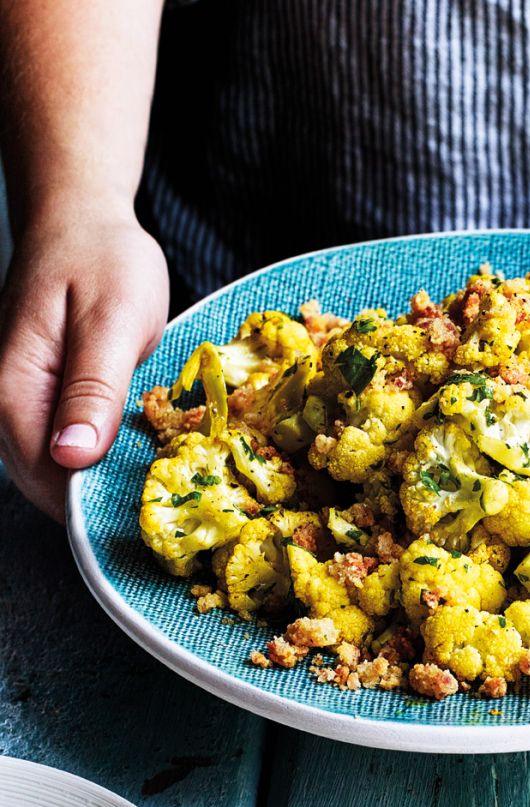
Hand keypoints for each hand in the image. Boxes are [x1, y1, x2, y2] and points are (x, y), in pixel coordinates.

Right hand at [0, 205, 168, 520]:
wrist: (82, 217)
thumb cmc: (102, 260)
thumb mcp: (111, 322)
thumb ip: (92, 389)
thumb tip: (72, 456)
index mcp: (14, 385)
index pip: (43, 473)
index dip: (91, 502)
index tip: (145, 512)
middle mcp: (7, 397)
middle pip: (45, 477)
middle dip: (99, 497)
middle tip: (159, 504)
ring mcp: (22, 396)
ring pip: (54, 464)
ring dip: (100, 478)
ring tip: (153, 482)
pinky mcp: (43, 392)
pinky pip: (66, 441)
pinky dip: (100, 453)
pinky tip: (135, 453)